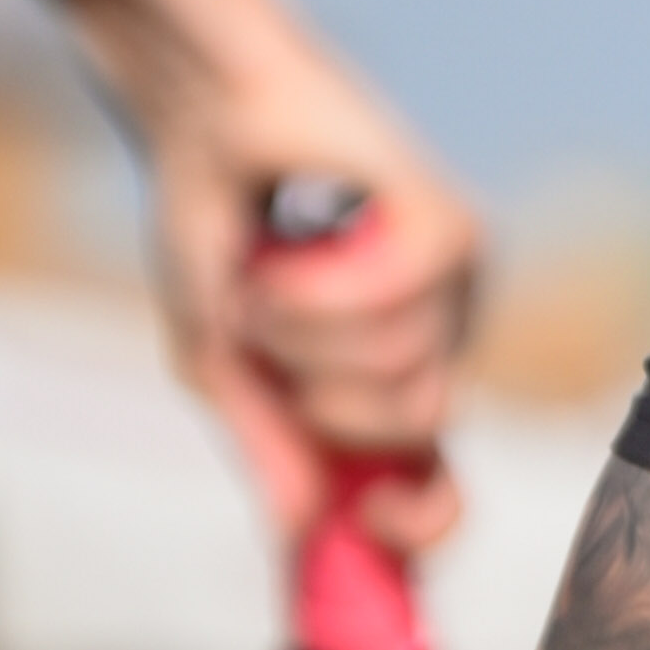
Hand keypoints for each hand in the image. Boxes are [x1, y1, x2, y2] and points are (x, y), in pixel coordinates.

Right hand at [140, 28, 483, 562]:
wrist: (196, 118)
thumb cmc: (210, 231)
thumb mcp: (219, 362)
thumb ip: (265, 444)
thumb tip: (303, 531)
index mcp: (389, 385)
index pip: (439, 488)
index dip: (416, 523)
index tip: (367, 518)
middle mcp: (435, 339)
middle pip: (415, 432)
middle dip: (317, 396)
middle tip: (264, 329)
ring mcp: (452, 284)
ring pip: (404, 369)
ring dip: (304, 332)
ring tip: (270, 274)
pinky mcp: (451, 226)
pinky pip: (401, 303)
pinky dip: (324, 287)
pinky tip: (295, 246)